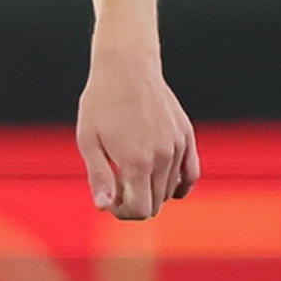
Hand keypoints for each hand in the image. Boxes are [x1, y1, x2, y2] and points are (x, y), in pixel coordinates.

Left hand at [75, 49, 198, 220]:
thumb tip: (105, 208)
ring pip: (171, 191)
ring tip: (130, 171)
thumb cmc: (100, 103)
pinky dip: (179, 184)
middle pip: (155, 204)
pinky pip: (191, 174)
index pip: (140, 211)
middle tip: (116, 185)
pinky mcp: (186, 136)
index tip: (110, 200)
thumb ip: (99, 177)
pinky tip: (162, 180)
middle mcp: (162, 158)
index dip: (123, 213)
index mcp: (137, 163)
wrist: (126, 67)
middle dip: (134, 204)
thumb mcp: (89, 141)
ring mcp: (178, 147)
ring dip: (151, 191)